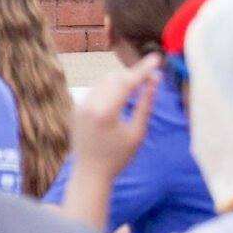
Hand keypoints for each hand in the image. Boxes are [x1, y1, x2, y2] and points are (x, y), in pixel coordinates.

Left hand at [70, 54, 162, 182]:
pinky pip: (95, 90)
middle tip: (151, 79)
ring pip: (103, 80)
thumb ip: (145, 105)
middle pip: (114, 77)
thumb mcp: (137, 133)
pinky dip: (109, 89)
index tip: (156, 59)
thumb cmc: (118, 157)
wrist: (90, 174)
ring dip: (120, 80)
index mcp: (106, 112)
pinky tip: (120, 99)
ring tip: (136, 89)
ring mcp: (80, 105)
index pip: (127, 82)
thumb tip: (154, 82)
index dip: (143, 69)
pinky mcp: (77, 108)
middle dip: (132, 76)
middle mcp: (90, 104)